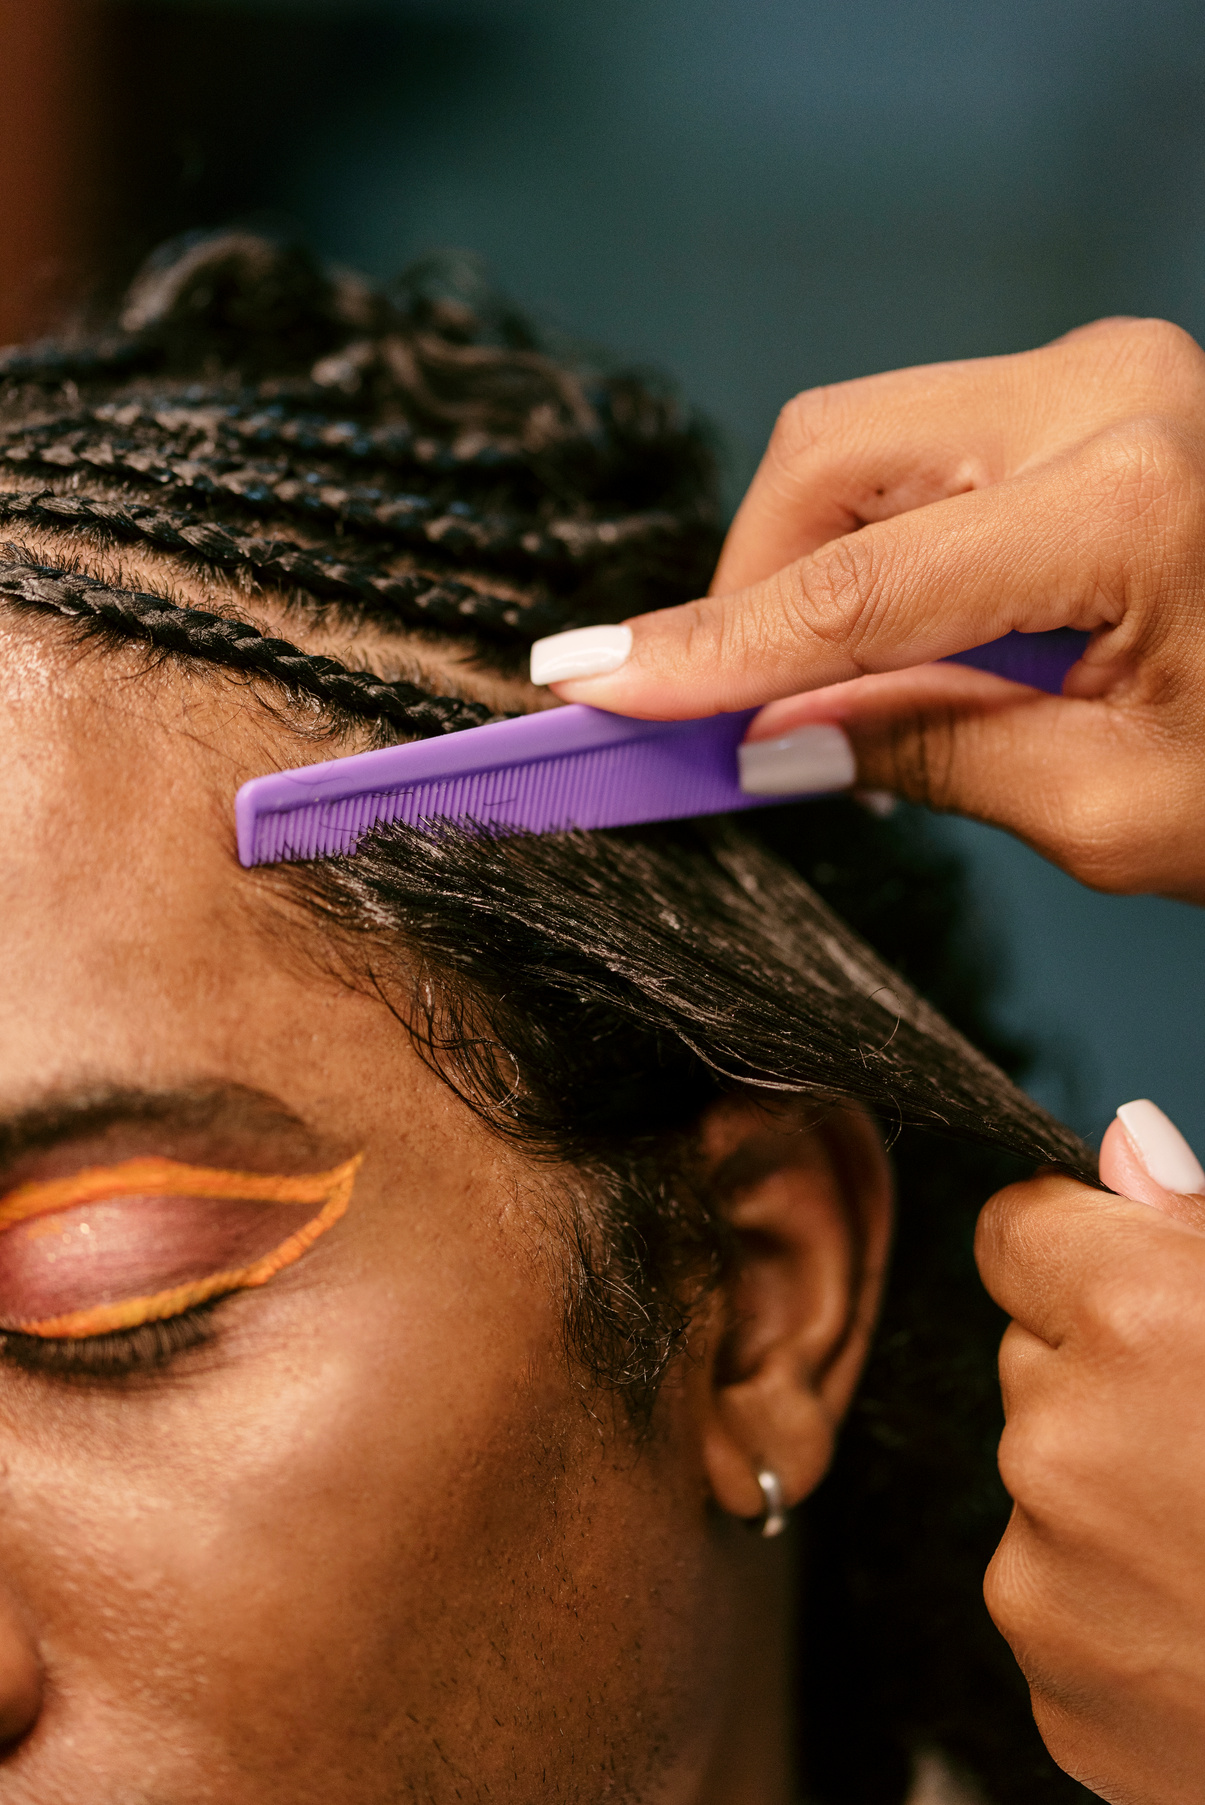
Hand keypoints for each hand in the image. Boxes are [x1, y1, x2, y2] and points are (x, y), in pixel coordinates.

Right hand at [534, 318, 1204, 902]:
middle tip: (723, 717)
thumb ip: (922, 752)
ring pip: (860, 447)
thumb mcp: (1109, 806)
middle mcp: (1107, 394)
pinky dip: (873, 546)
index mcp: (1127, 501)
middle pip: (828, 462)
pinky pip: (920, 453)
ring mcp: (1101, 374)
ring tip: (839, 692)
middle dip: (750, 593)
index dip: (707, 650)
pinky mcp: (1093, 390)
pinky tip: (903, 639)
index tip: (594, 692)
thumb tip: (768, 737)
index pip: (852, 585)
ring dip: (810, 570)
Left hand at [977, 1100, 1204, 1802]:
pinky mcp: (1052, 1674)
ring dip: (1107, 1493)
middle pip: (1031, 1359)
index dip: (1080, 1257)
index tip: (1135, 1297)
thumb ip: (1194, 1228)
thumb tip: (1122, 1143)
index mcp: (1133, 1321)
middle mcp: (1060, 1439)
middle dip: (1104, 1381)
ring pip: (1038, 1478)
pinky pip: (1050, 1590)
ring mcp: (1045, 1569)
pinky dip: (1111, 1603)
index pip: (1013, 1232)